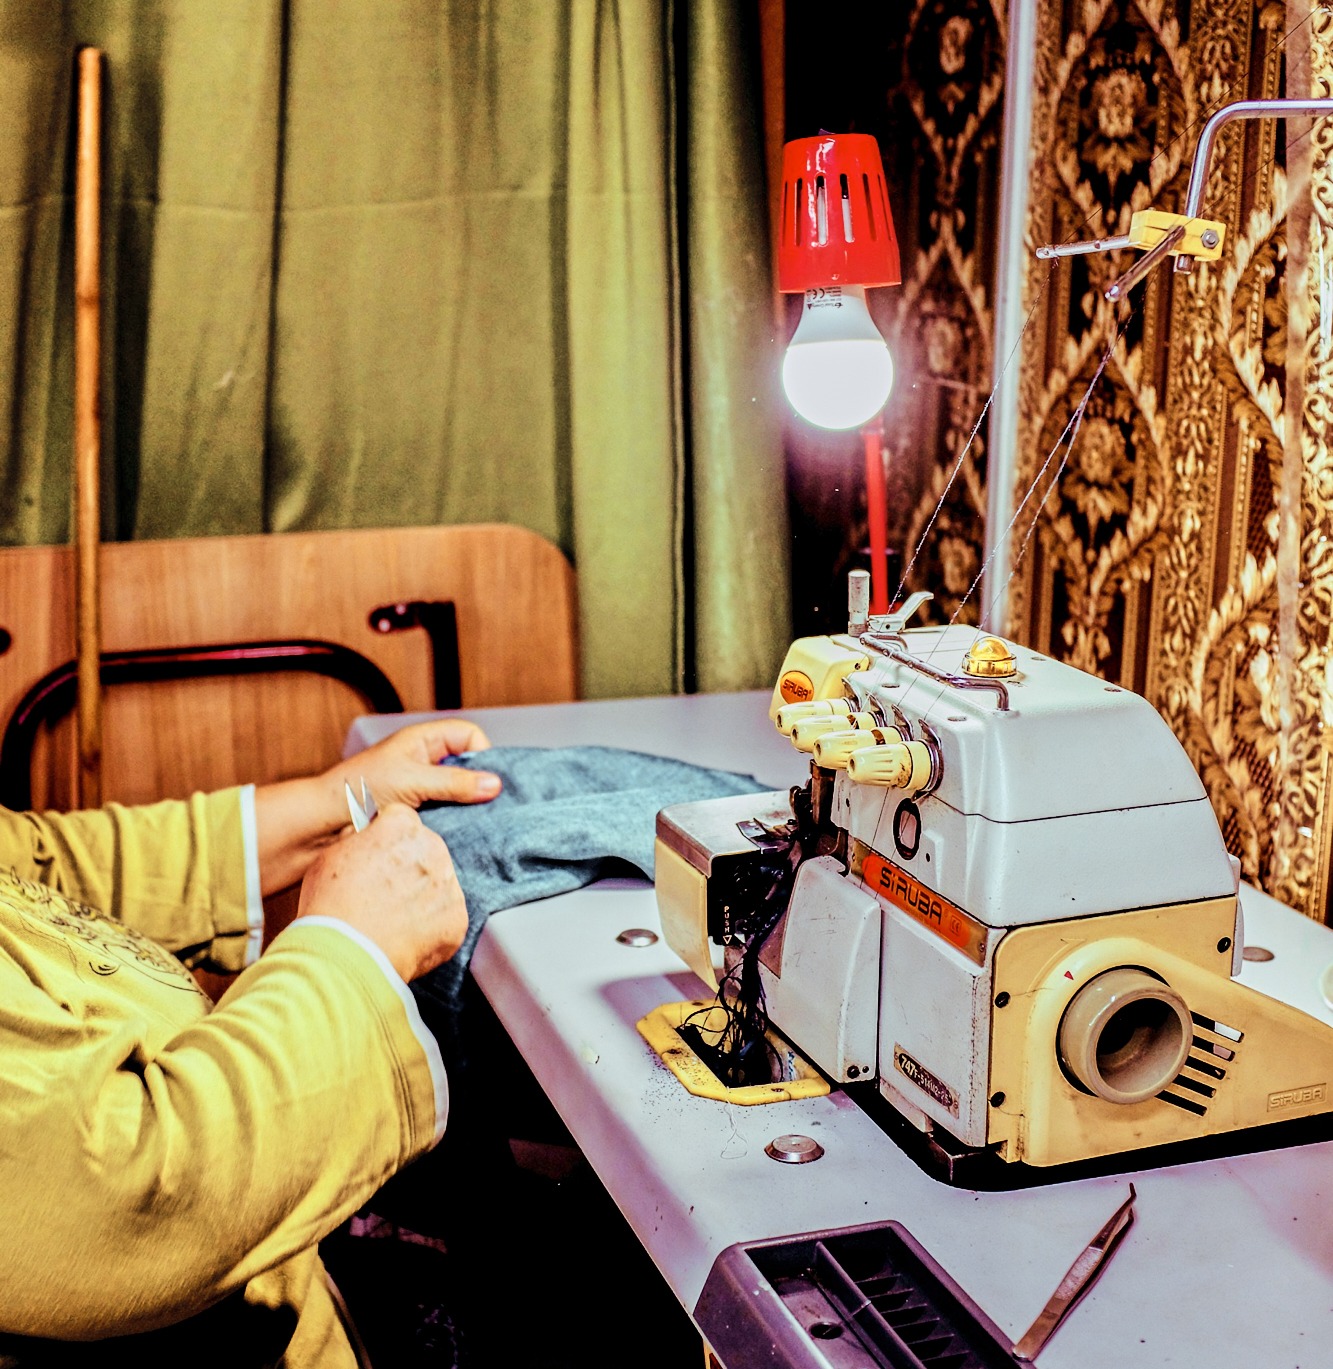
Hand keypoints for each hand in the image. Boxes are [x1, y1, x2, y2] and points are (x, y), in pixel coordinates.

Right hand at [296, 803, 467, 980]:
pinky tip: (405, 935)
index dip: (389, 840)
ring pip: (440, 882)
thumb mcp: (331, 856)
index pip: (404, 820)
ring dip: (423, 895)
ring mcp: (449, 884)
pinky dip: (431, 926)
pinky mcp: (457, 918)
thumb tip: (369, 837)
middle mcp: (432, 849)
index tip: (380, 856)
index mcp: (401, 827)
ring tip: (392, 917)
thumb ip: (360, 840)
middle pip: (426, 849)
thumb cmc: (331, 906)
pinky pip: (447, 916)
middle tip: (385, 892)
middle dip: (410, 866)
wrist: (345, 955)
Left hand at [335, 719, 500, 807]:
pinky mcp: (419, 811)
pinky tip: (459, 833)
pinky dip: (456, 821)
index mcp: (423, 740)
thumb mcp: (412, 781)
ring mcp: (423, 786)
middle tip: (488, 804)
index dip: (483, 754)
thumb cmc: (357, 789)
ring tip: (474, 821)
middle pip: (469, 764)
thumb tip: (494, 784)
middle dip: (479, 783)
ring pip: (461, 791)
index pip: (469, 736)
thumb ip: (454, 782)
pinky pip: (449, 812)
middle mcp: (425, 760)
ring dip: (467, 805)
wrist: (325, 822)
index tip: (488, 781)